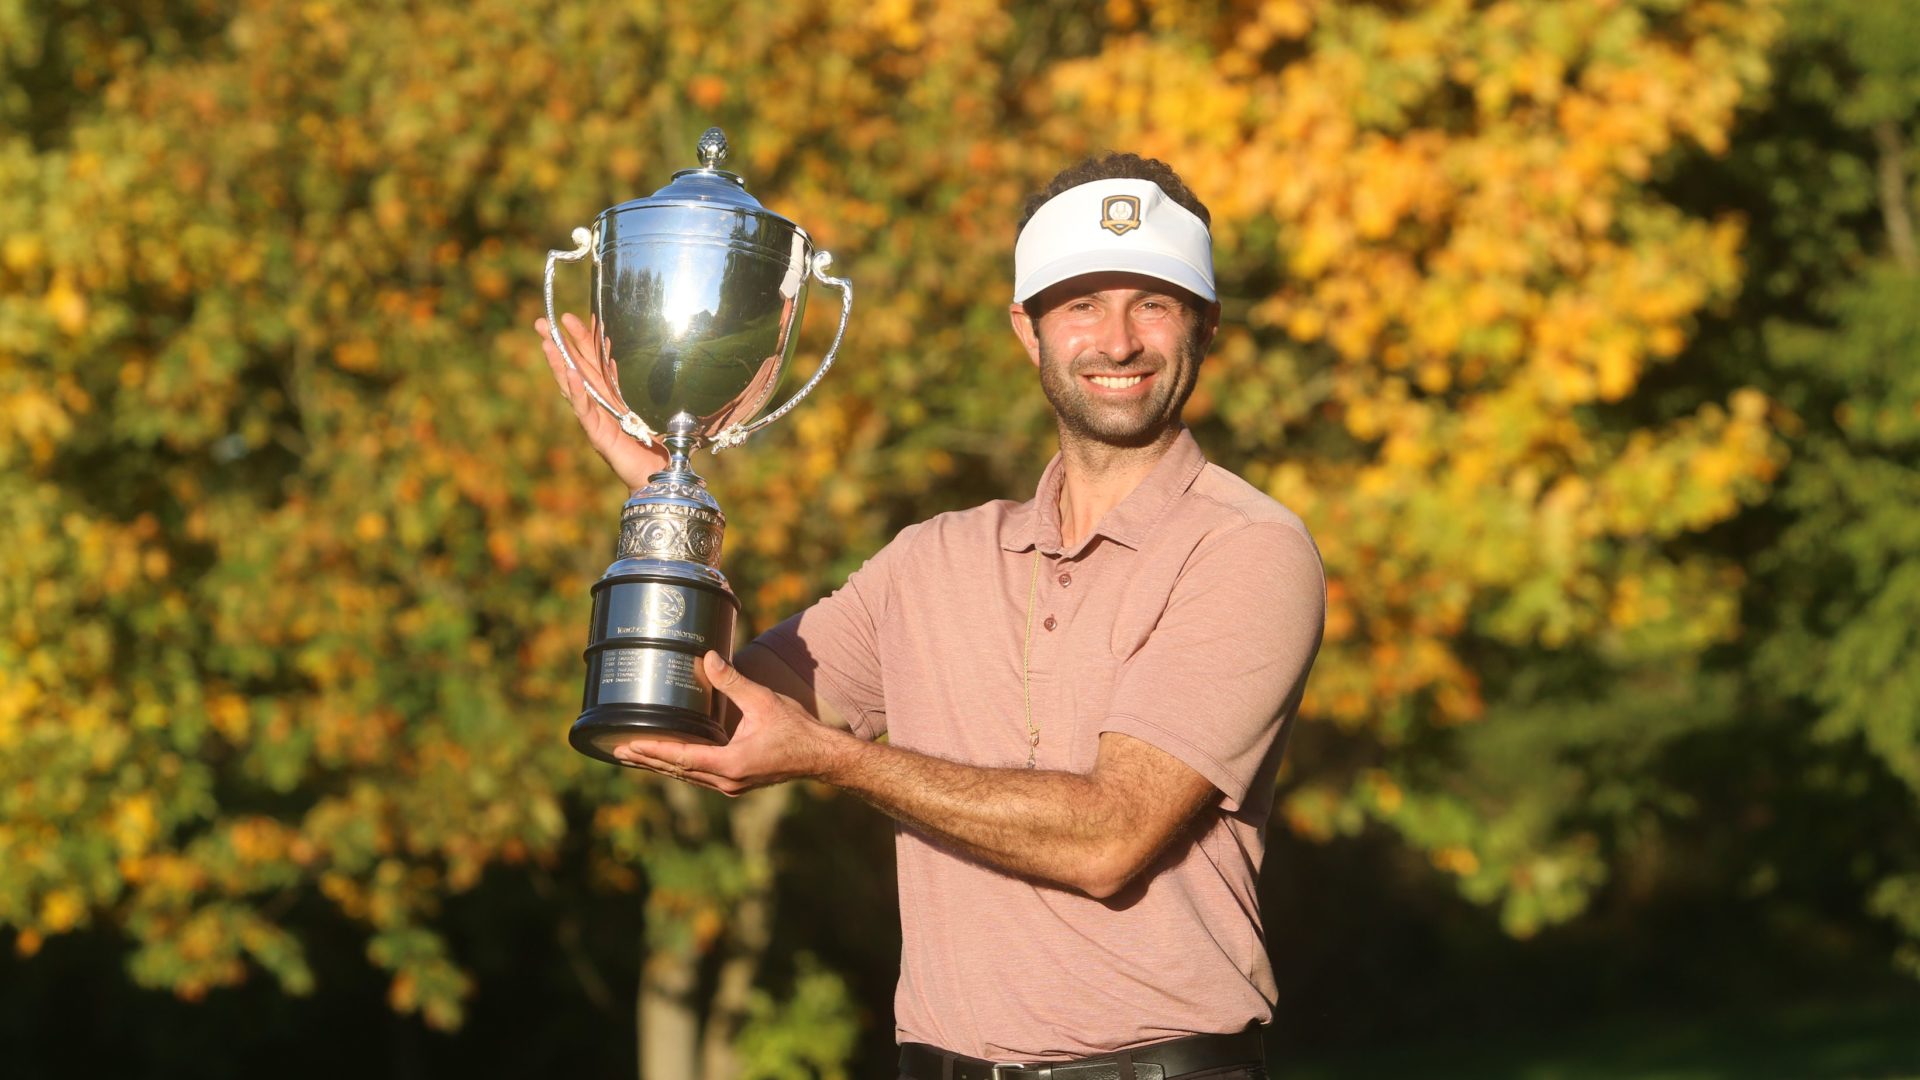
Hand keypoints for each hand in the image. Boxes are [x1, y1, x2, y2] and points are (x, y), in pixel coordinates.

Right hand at [536, 312, 668, 490]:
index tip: (572, 318)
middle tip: (541, 321)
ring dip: (559, 364)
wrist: (662, 478)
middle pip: (576, 368)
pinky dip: (577, 392)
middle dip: (559, 345)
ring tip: (546, 342)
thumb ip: (655, 388)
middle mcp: (601, 405)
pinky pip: (584, 410)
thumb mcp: (659, 408)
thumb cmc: (663, 446)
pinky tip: (569, 374)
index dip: (584, 339)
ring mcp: (596, 419)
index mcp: (613, 396)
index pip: (595, 361)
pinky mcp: (598, 435)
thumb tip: (669, 360)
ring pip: (573, 387)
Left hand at [613, 652, 848, 795]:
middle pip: (677, 771)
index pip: (681, 757)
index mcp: (730, 764)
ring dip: (662, 765)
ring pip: (687, 776)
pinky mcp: (736, 782)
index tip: (628, 745)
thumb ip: (733, 682)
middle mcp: (726, 781)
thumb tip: (708, 658)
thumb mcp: (763, 701)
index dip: (653, 750)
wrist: (820, 756)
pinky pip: (700, 776)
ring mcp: (731, 785)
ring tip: (637, 756)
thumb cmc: (796, 730)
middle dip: (648, 760)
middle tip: (619, 750)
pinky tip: (671, 759)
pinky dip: (681, 767)